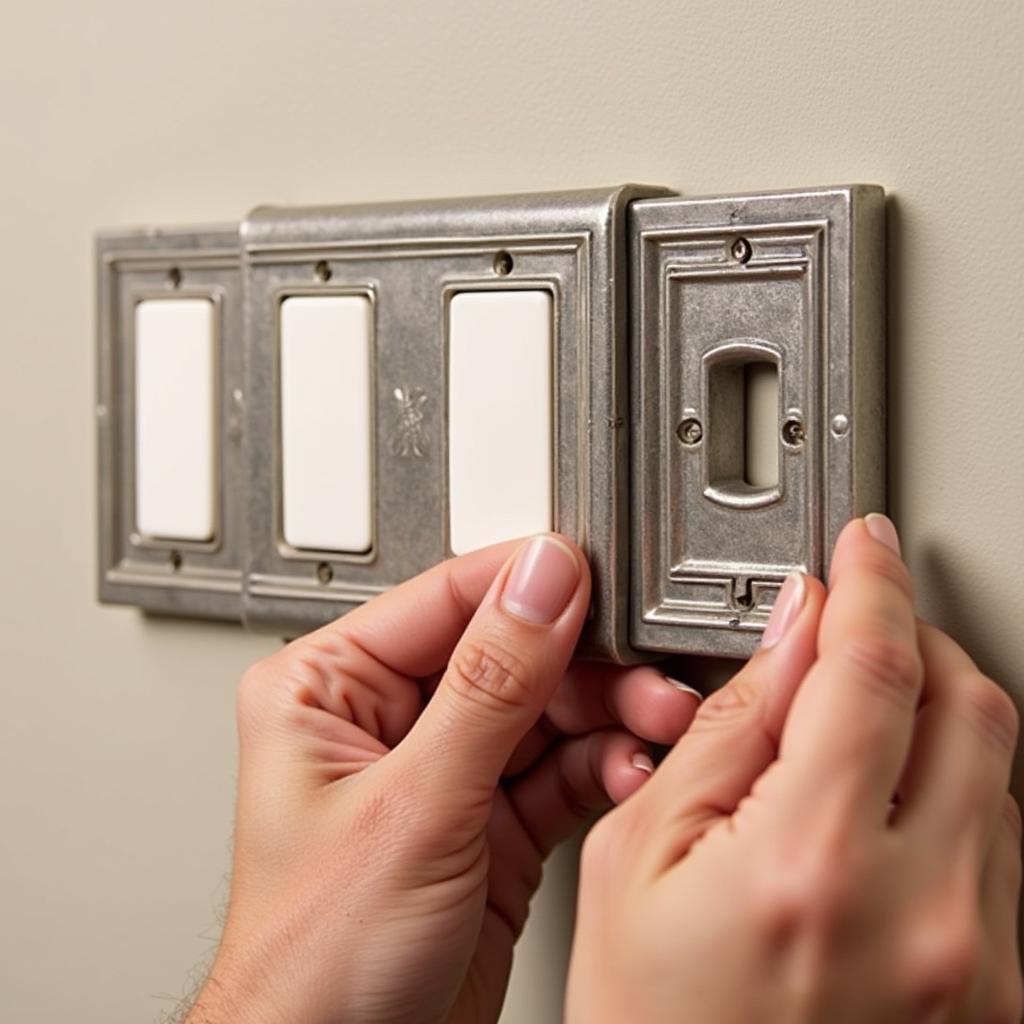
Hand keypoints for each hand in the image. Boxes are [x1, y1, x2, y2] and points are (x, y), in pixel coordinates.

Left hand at [184, 534, 699, 1023]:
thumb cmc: (317, 963)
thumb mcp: (413, 807)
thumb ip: (488, 685)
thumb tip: (540, 582)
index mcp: (330, 689)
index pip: (445, 599)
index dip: (529, 586)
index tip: (601, 578)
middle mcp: (388, 721)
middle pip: (509, 653)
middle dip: (586, 667)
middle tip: (649, 678)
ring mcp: (444, 772)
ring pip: (546, 711)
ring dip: (608, 717)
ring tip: (655, 727)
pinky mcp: (491, 821)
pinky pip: (561, 770)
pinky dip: (603, 769)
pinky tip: (629, 774)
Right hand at [567, 516, 1021, 1023]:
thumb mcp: (638, 860)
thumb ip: (724, 733)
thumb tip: (784, 641)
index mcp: (812, 869)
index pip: (872, 670)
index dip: (870, 584)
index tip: (865, 547)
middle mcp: (927, 918)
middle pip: (969, 704)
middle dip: (915, 636)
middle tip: (858, 625)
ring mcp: (981, 964)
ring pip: (1000, 769)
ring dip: (934, 712)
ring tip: (852, 724)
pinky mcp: (1000, 994)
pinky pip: (1004, 845)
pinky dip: (953, 788)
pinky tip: (881, 803)